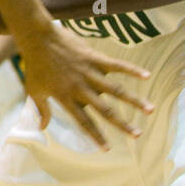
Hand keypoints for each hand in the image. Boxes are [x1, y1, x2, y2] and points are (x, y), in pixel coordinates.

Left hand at [1, 21, 151, 147]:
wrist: (37, 37)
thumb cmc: (34, 65)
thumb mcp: (34, 90)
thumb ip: (41, 110)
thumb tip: (42, 128)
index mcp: (66, 97)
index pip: (84, 121)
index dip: (96, 135)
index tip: (107, 148)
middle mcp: (81, 88)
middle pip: (105, 110)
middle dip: (122, 124)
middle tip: (137, 135)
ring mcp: (89, 72)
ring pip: (116, 90)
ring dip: (134, 100)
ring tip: (150, 110)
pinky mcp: (95, 58)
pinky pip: (117, 65)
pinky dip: (132, 70)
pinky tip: (147, 75)